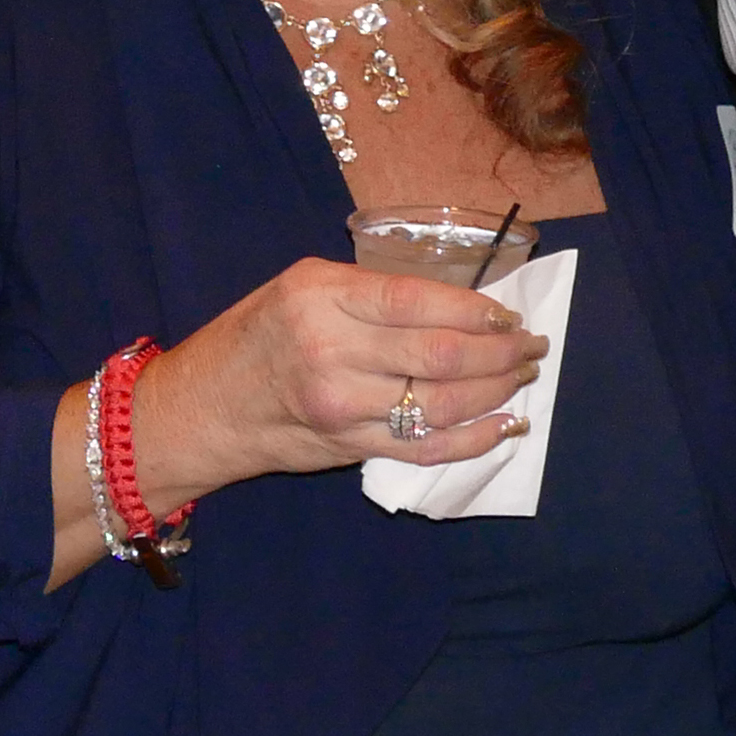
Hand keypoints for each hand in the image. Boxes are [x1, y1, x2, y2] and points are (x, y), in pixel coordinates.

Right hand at [138, 256, 542, 505]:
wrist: (202, 408)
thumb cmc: (253, 338)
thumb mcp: (299, 288)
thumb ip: (367, 293)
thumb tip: (455, 305)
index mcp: (320, 296)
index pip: (419, 301)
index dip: (477, 311)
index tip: (509, 315)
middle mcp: (331, 350)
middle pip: (441, 355)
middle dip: (502, 353)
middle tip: (533, 348)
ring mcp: (341, 406)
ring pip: (441, 403)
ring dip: (496, 392)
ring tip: (523, 379)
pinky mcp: (348, 447)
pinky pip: (426, 447)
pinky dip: (474, 439)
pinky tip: (503, 426)